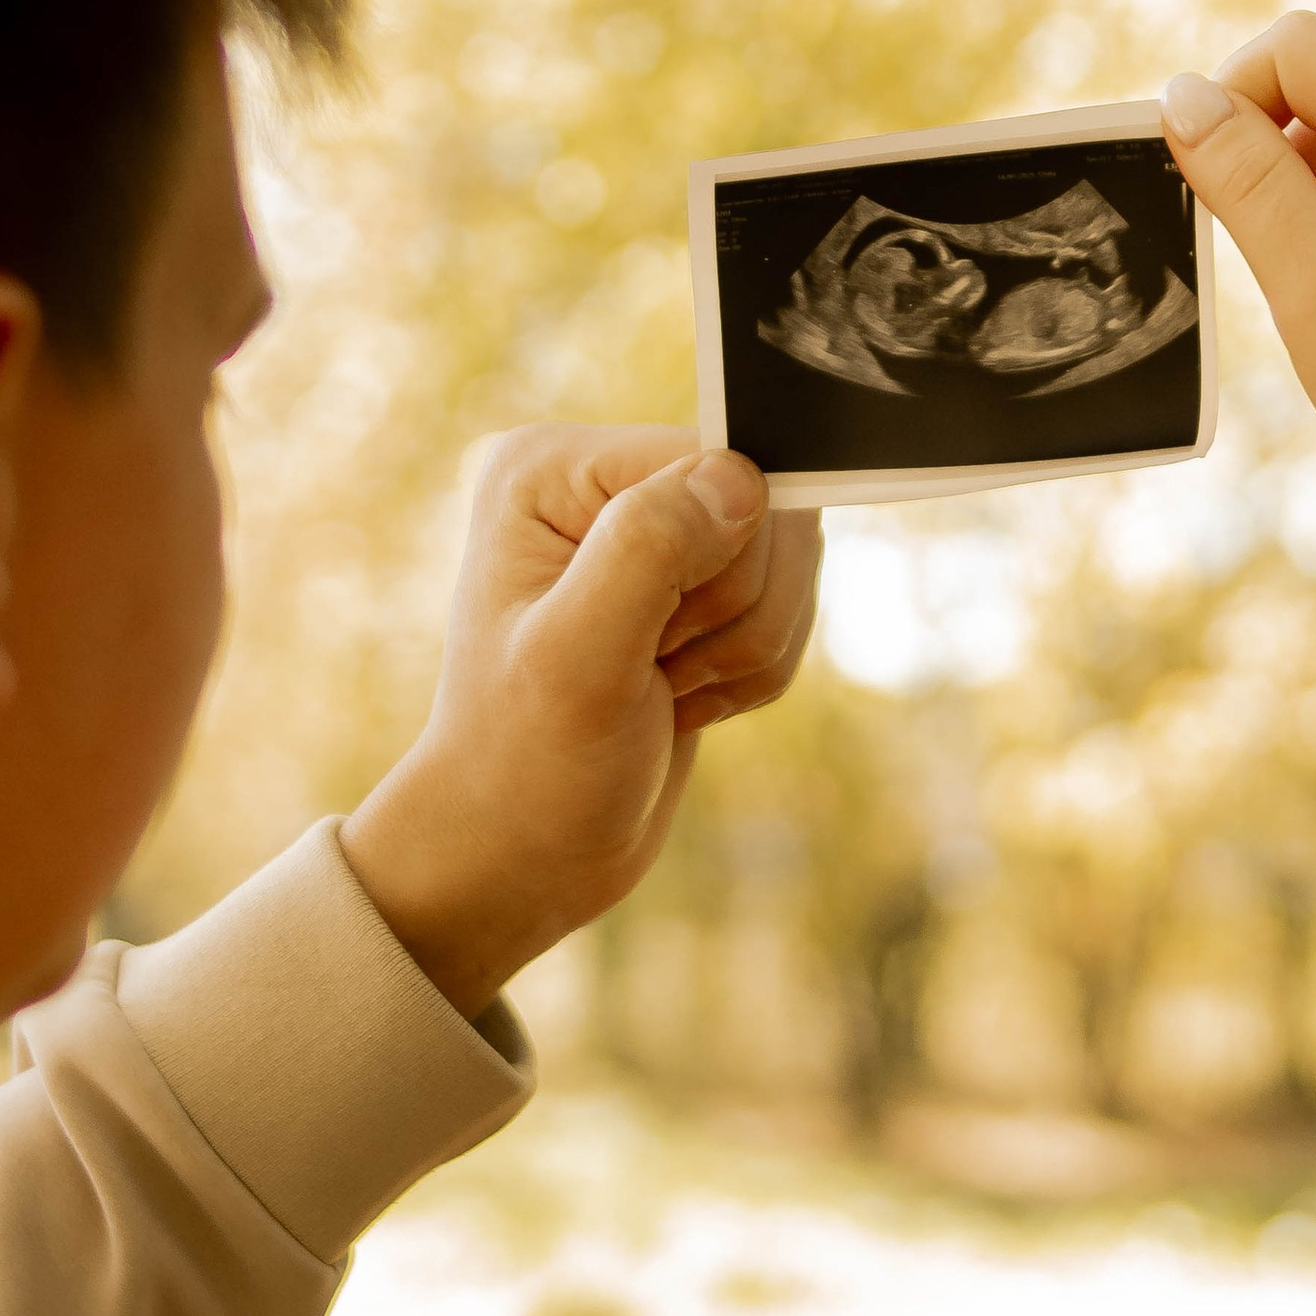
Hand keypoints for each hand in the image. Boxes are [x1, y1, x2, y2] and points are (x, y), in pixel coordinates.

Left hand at [340, 425, 821, 1018]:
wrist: (525, 852)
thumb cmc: (528, 764)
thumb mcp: (576, 660)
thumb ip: (648, 551)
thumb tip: (741, 476)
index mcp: (552, 469)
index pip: (714, 463)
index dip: (720, 561)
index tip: (652, 641)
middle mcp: (603, 485)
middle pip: (766, 507)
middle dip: (737, 613)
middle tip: (654, 671)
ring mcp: (654, 534)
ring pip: (790, 559)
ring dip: (750, 648)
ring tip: (665, 689)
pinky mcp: (695, 588)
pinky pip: (789, 605)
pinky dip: (756, 669)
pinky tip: (684, 699)